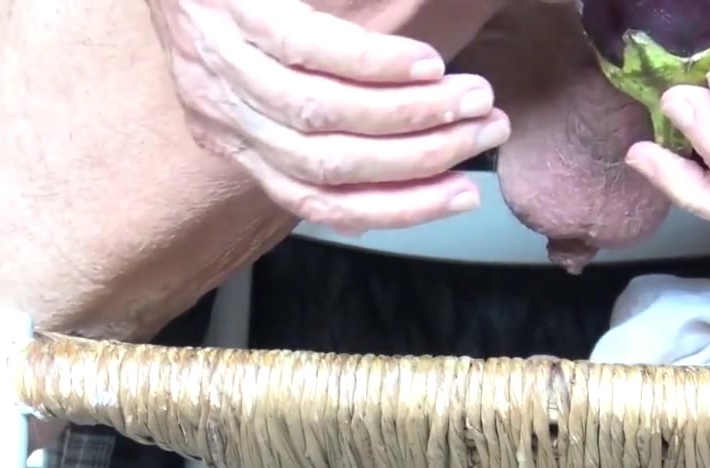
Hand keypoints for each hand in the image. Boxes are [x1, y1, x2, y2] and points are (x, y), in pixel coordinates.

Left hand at [147, 0, 511, 231]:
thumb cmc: (225, 7)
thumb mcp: (257, 76)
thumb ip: (315, 116)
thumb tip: (404, 153)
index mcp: (234, 140)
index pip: (318, 202)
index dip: (399, 207)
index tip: (463, 194)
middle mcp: (224, 114)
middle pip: (330, 166)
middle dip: (422, 159)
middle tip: (485, 133)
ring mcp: (225, 64)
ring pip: (326, 117)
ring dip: (412, 115)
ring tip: (470, 98)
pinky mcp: (238, 13)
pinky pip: (314, 53)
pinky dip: (378, 67)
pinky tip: (426, 65)